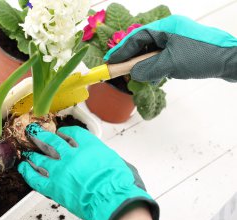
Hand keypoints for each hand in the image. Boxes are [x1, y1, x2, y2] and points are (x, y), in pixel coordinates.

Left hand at [18, 123, 158, 219]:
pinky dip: (27, 172)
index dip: (65, 132)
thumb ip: (102, 156)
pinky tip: (23, 167)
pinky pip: (36, 178)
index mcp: (88, 146)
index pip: (73, 133)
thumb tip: (100, 158)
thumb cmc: (117, 182)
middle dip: (41, 135)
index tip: (62, 133)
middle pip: (52, 141)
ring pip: (40, 158)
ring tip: (27, 152)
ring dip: (32, 154)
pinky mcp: (53, 186)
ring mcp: (60, 170)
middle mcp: (71, 154)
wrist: (110, 198)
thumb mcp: (114, 160)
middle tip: (33, 132)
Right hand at [104, 15, 236, 81]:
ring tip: (138, 77)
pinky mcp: (182, 50)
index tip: (110, 61)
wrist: (231, 60)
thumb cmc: (202, 56)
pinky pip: (162, 58)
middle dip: (132, 59)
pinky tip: (155, 77)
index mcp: (166, 27)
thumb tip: (132, 73)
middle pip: (143, 44)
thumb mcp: (170, 64)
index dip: (121, 50)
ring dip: (144, 65)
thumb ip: (147, 68)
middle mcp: (170, 31)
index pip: (137, 37)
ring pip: (152, 52)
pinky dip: (156, 67)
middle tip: (120, 70)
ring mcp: (177, 40)